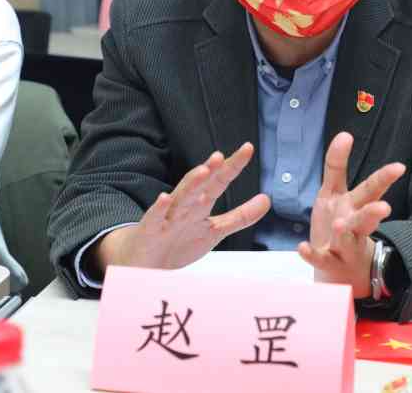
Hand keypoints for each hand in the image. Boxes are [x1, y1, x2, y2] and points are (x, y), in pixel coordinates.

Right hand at [93, 143, 270, 272]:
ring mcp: (167, 217)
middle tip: (220, 156)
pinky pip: (154, 219)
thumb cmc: (178, 242)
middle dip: (209, 171)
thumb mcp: (215, 230)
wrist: (144, 262)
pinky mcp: (150, 231)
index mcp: (200, 204)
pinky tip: (165, 198)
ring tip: (203, 171)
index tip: (247, 148)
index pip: (218, 181)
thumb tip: (266, 199)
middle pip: (199, 185)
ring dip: (190, 185)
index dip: (232, 166)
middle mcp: (184, 206)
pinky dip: (159, 209)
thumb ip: (240, 216)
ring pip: (179, 199)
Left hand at [297, 132, 405, 298]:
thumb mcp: (335, 193)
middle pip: (365, 218)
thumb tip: (344, 134)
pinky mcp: (328, 263)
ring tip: (340, 226)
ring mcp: (343, 247)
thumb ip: (336, 166)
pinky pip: (320, 259)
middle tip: (383, 209)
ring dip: (344, 233)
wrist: (341, 270)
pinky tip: (302, 248)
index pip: (372, 190)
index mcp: (356, 206)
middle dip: (373, 213)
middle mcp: (354, 226)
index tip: (398, 168)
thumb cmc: (340, 226)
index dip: (384, 178)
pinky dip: (312, 254)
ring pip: (347, 240)